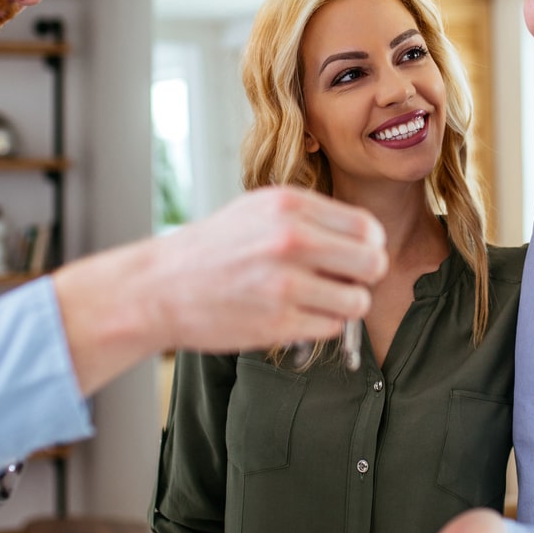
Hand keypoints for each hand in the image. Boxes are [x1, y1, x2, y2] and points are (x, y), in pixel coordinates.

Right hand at [56, 186, 386, 393]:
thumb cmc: (212, 248)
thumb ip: (311, 216)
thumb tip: (366, 238)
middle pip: (372, 264)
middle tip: (345, 280)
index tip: (356, 254)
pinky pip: (331, 327)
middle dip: (365, 276)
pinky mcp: (278, 322)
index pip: (366, 227)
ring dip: (344, 304)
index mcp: (289, 205)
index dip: (369, 245)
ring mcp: (285, 283)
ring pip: (357, 301)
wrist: (160, 287)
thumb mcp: (259, 209)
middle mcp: (291, 240)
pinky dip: (320, 324)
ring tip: (318, 299)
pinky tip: (295, 313)